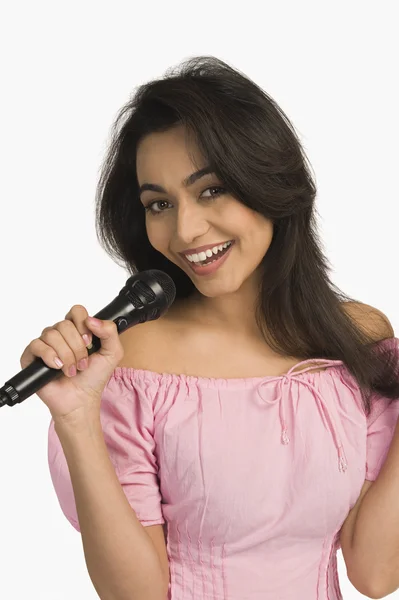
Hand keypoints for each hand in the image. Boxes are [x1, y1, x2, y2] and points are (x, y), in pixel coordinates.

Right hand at [19, 305, 123, 425]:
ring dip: (66, 355)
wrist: (81, 399)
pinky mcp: (31, 356)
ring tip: (71, 370)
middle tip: (82, 363)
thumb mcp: (113, 352)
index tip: (89, 341)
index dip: (83, 324)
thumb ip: (110, 332)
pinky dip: (50, 356)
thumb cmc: (94, 377)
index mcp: (77, 330)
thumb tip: (91, 319)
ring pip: (51, 334)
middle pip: (64, 324)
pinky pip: (37, 345)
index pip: (76, 311)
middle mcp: (60, 335)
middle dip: (77, 347)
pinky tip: (57, 368)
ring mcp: (45, 345)